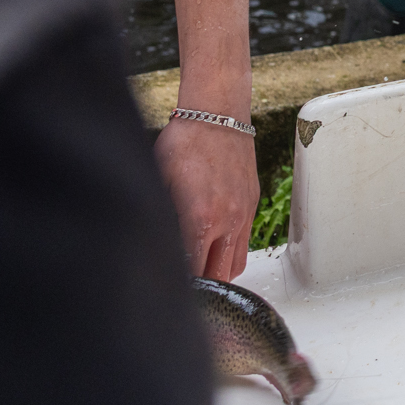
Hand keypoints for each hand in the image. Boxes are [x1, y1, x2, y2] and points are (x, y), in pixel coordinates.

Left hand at [156, 114, 259, 279]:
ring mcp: (243, 213)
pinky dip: (230, 252)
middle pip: (219, 276)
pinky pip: (244, 241)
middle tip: (184, 287)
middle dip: (202, 287)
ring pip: (237, 264)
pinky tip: (214, 245)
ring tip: (201, 273)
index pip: (193, 271)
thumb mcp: (159, 182)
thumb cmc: (185, 142)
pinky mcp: (251, 203)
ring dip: (219, 273)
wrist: (217, 115)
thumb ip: (161, 218)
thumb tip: (154, 243)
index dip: (182, 286)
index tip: (170, 289)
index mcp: (201, 219)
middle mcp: (228, 221)